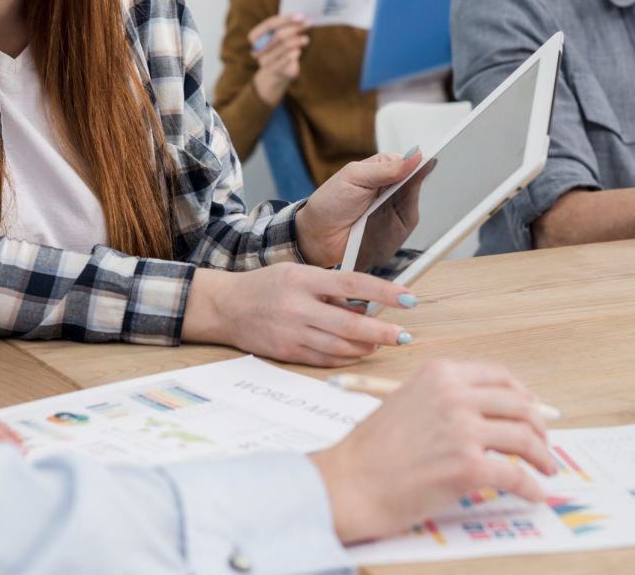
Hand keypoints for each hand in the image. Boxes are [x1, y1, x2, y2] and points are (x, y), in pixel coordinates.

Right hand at [182, 263, 417, 365]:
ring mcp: (291, 333)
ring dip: (366, 347)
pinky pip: (325, 360)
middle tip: (403, 335)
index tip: (409, 298)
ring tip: (380, 341)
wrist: (226, 307)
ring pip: (340, 347)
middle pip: (350, 324)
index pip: (352, 284)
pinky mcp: (286, 353)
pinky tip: (358, 352)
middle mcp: (297, 306)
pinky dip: (346, 358)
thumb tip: (368, 307)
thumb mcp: (299, 274)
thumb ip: (331, 289)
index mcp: (303, 279)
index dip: (384, 293)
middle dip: (382, 332)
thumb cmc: (267, 286)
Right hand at [249, 13, 310, 105]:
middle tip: (309, 22)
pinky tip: (298, 51)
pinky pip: (288, 57)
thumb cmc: (279, 47)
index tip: (300, 15)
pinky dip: (296, 51)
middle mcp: (256, 49)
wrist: (278, 71)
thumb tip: (302, 17)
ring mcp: (264, 61)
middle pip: (278, 35)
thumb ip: (285, 25)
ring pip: (284, 46)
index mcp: (254, 37)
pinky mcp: (274, 69)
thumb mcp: (279, 34)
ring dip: (298, 40)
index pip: (269, 25)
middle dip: (295, 27)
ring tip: (306, 39)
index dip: (285, 19)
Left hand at [294, 150, 424, 266]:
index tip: (425, 163)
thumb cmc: (330, 203)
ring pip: (415, 200)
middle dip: (417, 181)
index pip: (408, 161)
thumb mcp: (355, 176)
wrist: (317, 236)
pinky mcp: (398, 230)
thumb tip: (415, 156)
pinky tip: (397, 217)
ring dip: (410, 201)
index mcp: (382, 168)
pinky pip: (411, 221)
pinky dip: (407, 219)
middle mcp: (392, 187)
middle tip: (409, 181)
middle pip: (416, 181)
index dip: (418, 162)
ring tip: (392, 202)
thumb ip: (386, 168)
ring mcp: (396, 209)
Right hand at [309, 361, 557, 544]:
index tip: (531, 410)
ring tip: (545, 468)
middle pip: (519, 405)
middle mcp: (454, 395)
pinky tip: (533, 493)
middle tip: (542, 443)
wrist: (348, 483)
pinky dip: (531, 486)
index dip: (523, 396)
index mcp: (440, 374)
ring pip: (525, 438)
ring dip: (542, 455)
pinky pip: (516, 475)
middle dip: (538, 427)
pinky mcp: (468, 466)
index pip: (499, 377)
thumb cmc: (370, 452)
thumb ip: (444, 401)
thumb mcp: (406, 402)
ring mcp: (463, 430)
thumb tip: (484, 415)